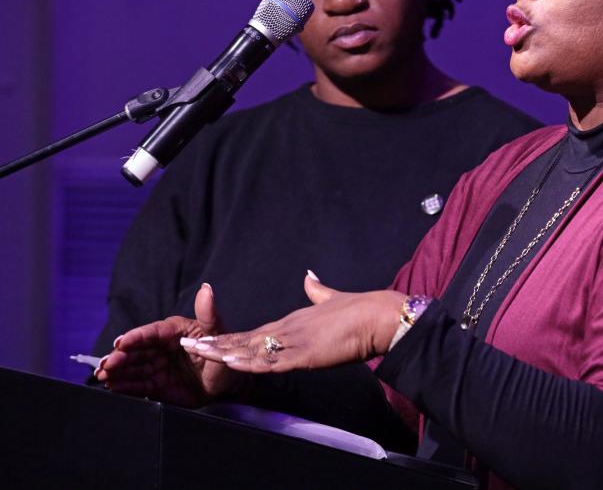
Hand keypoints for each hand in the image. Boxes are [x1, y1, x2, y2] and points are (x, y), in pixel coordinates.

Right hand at [96, 283, 247, 406]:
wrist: (229, 382)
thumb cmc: (224, 351)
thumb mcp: (218, 332)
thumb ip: (209, 314)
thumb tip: (206, 288)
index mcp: (173, 331)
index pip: (151, 332)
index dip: (135, 337)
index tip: (120, 342)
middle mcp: (161, 347)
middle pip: (137, 351)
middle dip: (119, 357)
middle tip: (107, 364)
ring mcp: (158, 366)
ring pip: (134, 368)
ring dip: (117, 371)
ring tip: (104, 376)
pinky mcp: (157, 385)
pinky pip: (139, 385)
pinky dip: (125, 386)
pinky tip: (114, 387)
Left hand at [181, 272, 404, 373]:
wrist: (379, 316)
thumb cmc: (361, 310)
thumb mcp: (333, 300)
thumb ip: (319, 292)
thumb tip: (308, 276)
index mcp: (294, 321)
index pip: (255, 333)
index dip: (230, 337)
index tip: (207, 339)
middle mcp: (289, 329)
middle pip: (245, 338)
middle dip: (215, 343)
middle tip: (186, 344)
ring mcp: (296, 341)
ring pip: (251, 348)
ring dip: (223, 352)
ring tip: (196, 352)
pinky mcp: (305, 354)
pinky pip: (271, 360)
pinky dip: (248, 361)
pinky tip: (230, 361)